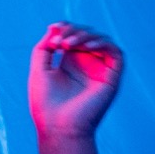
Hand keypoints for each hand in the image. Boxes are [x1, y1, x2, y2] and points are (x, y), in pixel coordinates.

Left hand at [28, 22, 123, 138]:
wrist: (58, 126)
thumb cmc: (46, 103)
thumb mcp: (39, 70)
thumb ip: (43, 47)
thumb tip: (53, 28)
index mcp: (70, 64)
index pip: (74, 36)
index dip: (66, 27)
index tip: (53, 28)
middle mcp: (87, 65)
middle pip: (87, 34)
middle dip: (73, 31)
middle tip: (60, 42)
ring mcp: (99, 71)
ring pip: (101, 40)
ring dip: (85, 35)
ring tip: (68, 44)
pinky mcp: (111, 78)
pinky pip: (115, 52)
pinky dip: (102, 43)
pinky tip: (86, 46)